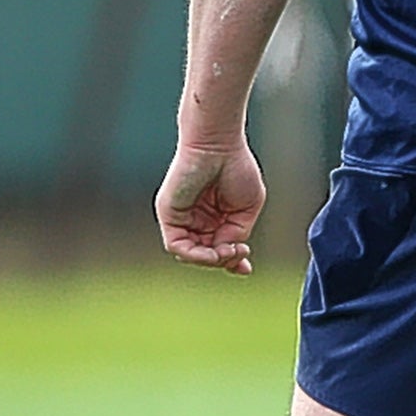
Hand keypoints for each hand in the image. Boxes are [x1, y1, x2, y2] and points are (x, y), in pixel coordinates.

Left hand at [155, 140, 265, 274]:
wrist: (218, 145)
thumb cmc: (236, 168)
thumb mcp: (246, 208)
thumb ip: (236, 232)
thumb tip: (226, 251)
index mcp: (215, 217)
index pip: (218, 247)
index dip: (232, 262)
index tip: (246, 269)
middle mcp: (196, 220)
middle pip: (205, 254)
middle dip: (224, 260)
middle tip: (241, 254)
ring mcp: (182, 219)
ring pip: (190, 254)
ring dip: (211, 259)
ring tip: (230, 250)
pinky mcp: (169, 216)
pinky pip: (177, 246)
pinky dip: (196, 253)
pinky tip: (215, 249)